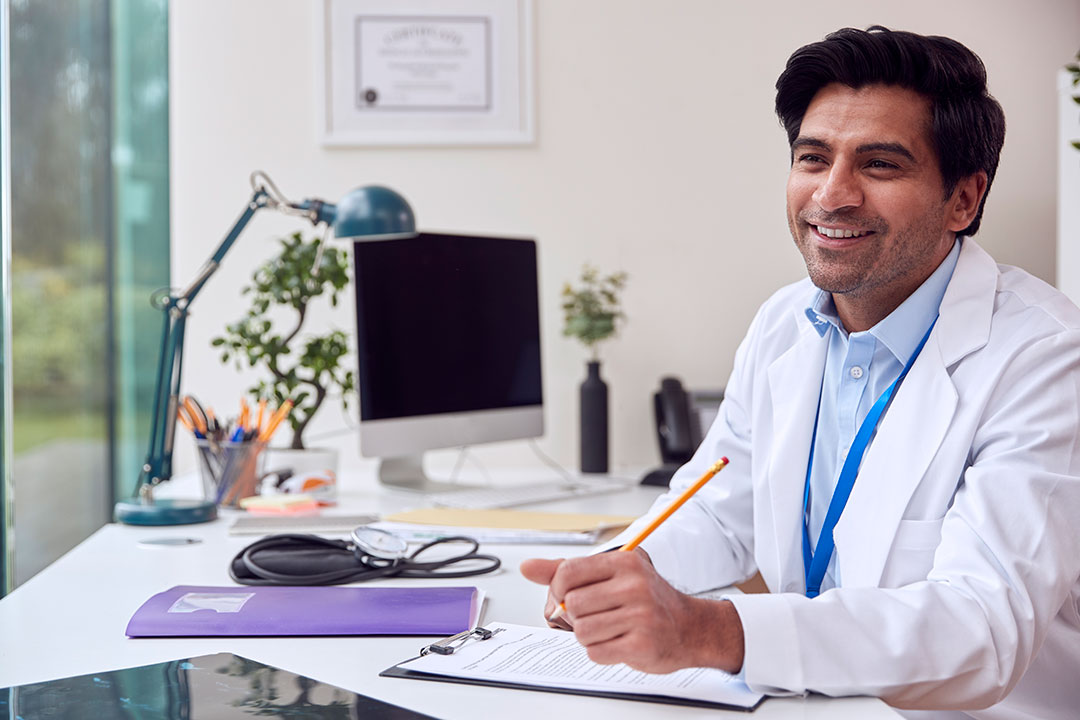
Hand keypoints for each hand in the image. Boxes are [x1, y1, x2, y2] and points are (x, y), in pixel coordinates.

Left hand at [520, 551, 744, 673]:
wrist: (689, 628)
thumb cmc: (646, 601)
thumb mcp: (611, 576)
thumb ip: (566, 571)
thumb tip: (527, 567)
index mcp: (624, 562)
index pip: (568, 571)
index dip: (558, 588)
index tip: (566, 596)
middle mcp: (634, 585)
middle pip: (572, 605)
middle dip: (577, 616)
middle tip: (596, 616)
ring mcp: (640, 615)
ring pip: (582, 631)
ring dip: (589, 636)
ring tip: (610, 629)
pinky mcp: (641, 643)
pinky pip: (595, 652)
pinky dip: (601, 651)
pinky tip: (619, 642)